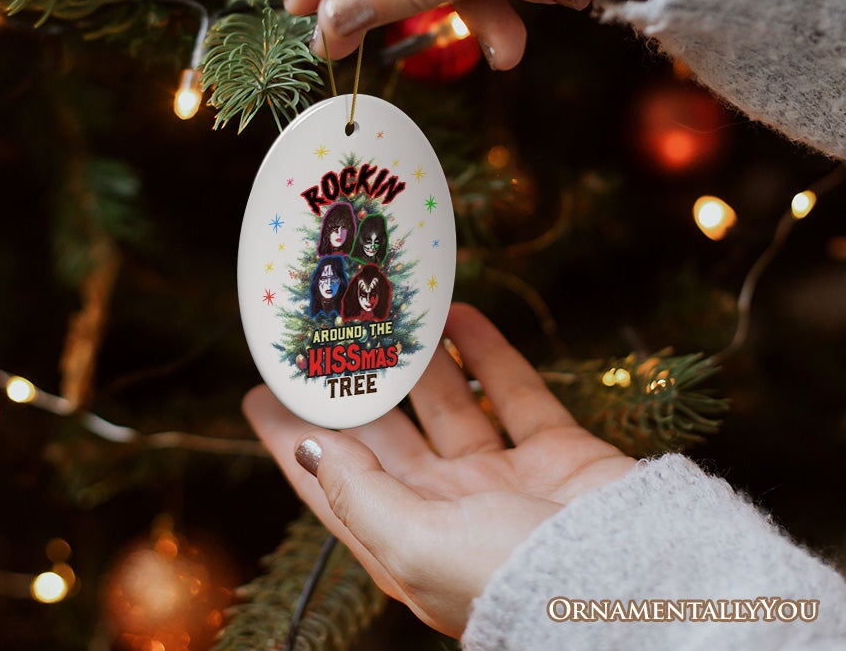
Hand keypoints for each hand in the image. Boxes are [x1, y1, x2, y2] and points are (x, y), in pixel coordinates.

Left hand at [243, 303, 635, 636]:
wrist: (638, 586)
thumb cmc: (517, 583)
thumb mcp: (418, 548)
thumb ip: (362, 496)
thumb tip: (311, 452)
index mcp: (405, 543)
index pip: (331, 484)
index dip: (293, 441)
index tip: (259, 393)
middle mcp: (448, 512)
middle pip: (386, 437)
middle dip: (356, 388)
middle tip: (326, 332)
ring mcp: (502, 481)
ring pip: (449, 407)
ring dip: (421, 362)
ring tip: (392, 312)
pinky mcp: (553, 455)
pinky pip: (512, 392)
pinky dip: (485, 353)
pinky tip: (458, 315)